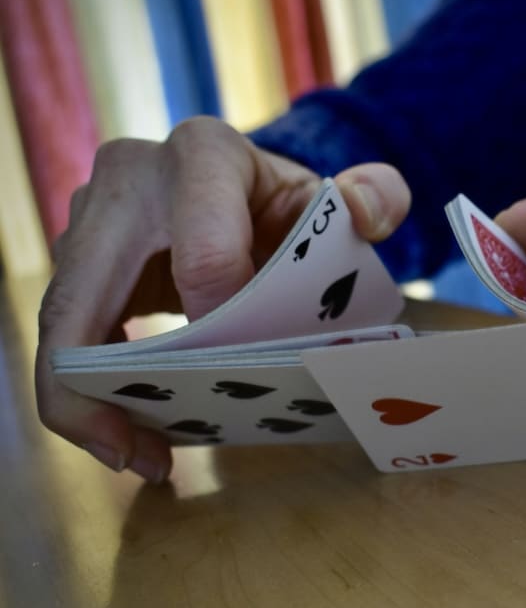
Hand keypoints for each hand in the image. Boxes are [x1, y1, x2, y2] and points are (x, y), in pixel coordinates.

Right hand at [36, 116, 410, 481]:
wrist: (246, 196)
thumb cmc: (289, 206)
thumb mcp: (337, 197)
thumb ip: (376, 196)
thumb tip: (366, 216)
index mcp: (204, 154)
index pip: (204, 256)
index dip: (220, 324)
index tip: (244, 366)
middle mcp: (129, 176)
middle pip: (88, 291)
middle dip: (105, 381)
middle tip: (145, 456)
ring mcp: (89, 218)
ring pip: (63, 322)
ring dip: (88, 402)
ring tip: (139, 458)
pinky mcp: (76, 261)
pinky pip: (64, 335)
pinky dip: (83, 392)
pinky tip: (126, 437)